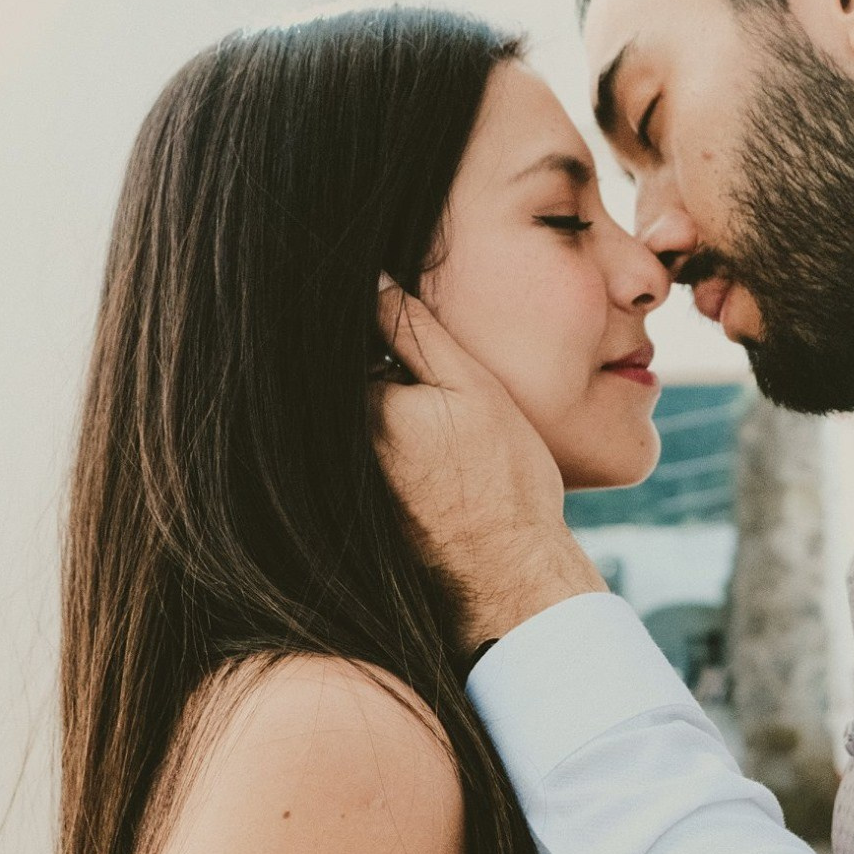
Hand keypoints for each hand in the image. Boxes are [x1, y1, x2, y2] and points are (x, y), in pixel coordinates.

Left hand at [374, 278, 606, 649]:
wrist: (509, 576)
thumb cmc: (502, 479)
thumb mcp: (469, 386)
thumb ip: (413, 329)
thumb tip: (370, 278)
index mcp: (361, 407)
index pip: (347, 340)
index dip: (376, 323)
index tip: (403, 328)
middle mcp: (343, 448)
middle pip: (352, 379)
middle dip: (380, 362)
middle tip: (439, 386)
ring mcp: (351, 482)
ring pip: (363, 418)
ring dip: (391, 403)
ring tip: (442, 426)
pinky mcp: (365, 508)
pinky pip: (372, 454)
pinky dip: (397, 442)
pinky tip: (438, 457)